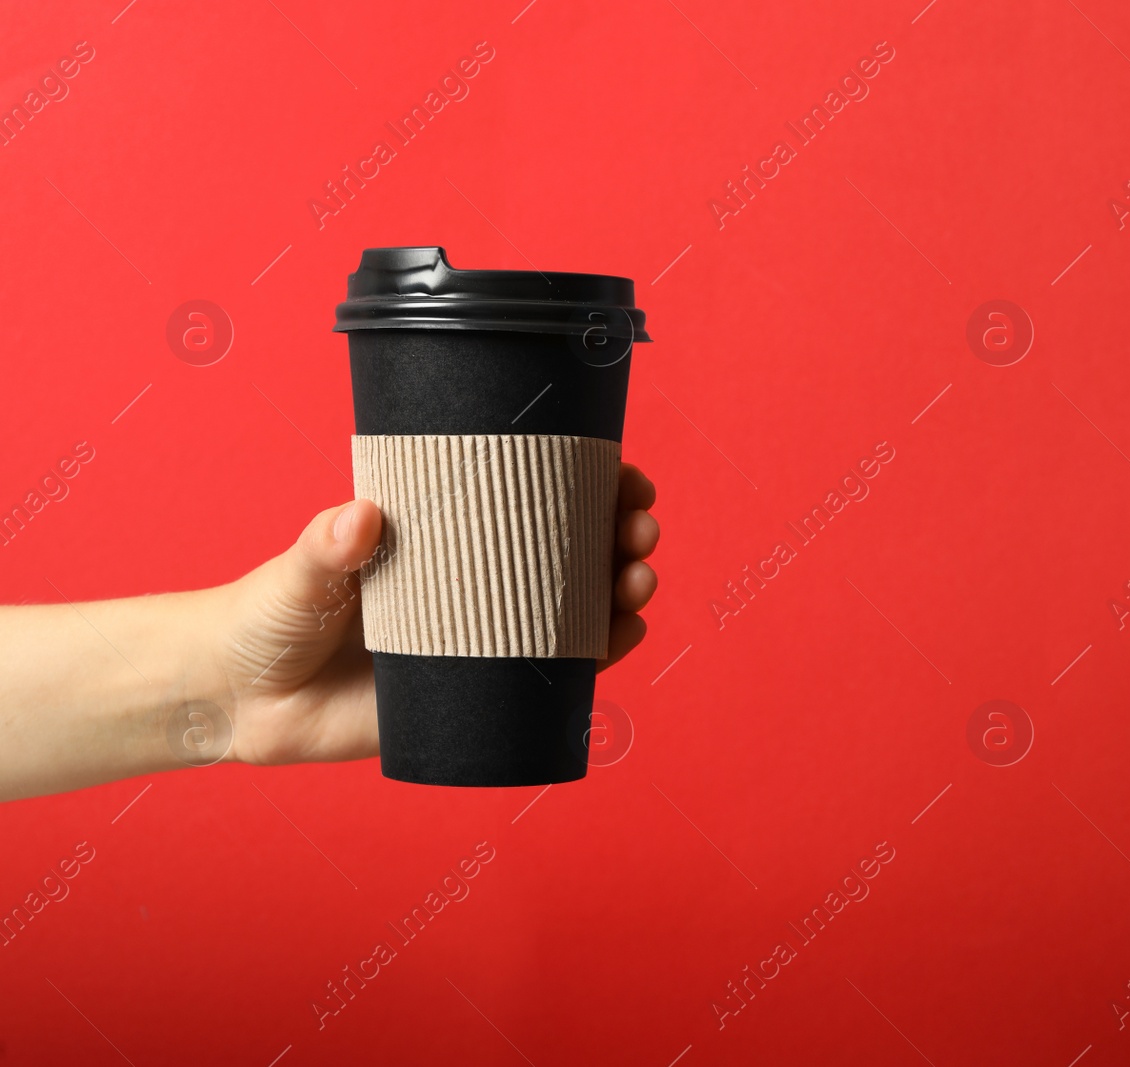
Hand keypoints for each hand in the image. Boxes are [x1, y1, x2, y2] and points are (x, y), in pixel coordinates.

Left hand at [212, 463, 659, 765]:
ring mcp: (483, 639)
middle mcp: (475, 584)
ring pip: (575, 610)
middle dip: (620, 537)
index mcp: (442, 538)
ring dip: (622, 592)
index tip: (622, 476)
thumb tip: (362, 517)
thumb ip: (326, 546)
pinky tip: (625, 636)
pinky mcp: (478, 694)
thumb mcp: (297, 571)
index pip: (529, 500)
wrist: (240, 699)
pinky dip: (598, 654)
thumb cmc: (267, 615)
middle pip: (571, 552)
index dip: (588, 486)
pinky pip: (553, 674)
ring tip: (638, 582)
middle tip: (638, 531)